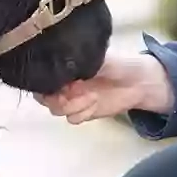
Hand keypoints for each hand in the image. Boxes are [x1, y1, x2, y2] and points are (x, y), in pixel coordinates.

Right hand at [35, 50, 172, 123]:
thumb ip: (76, 63)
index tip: (61, 81)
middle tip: (75, 91)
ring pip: (57, 110)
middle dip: (57, 96)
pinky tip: (95, 103)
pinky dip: (82, 112)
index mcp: (63, 68)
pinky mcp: (82, 113)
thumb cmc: (115, 64)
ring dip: (72, 104)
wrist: (136, 83)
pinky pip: (72, 119)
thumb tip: (59, 66)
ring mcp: (71, 100)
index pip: (40, 78)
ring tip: (91, 96)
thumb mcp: (95, 58)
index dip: (45, 83)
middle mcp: (62, 84)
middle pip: (44, 97)